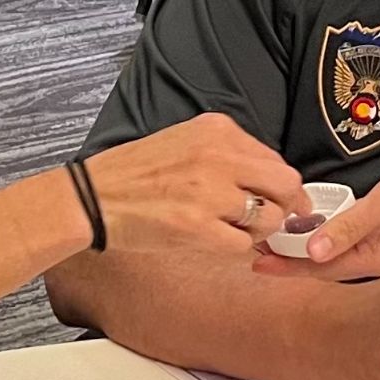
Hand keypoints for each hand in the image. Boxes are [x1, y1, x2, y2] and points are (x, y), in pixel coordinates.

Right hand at [86, 114, 310, 250]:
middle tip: (276, 220)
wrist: (93, 196)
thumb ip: (225, 152)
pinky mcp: (198, 227)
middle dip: (286, 206)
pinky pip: (243, 245)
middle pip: (285, 184)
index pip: (274, 158)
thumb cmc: (134, 172)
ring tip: (234, 230)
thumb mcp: (183, 140)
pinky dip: (237, 249)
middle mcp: (218, 156)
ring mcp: (209, 192)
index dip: (282, 185)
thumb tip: (265, 177)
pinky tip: (217, 242)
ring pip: (269, 218)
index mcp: (216, 130)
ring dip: (259, 231)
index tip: (281, 200)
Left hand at [252, 131, 379, 281]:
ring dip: (311, 247)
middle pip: (333, 263)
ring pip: (344, 250)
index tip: (256, 262)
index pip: (329, 268)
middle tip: (255, 250)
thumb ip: (352, 226)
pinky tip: (316, 227)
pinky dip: (334, 232)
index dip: (290, 266)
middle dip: (295, 259)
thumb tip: (313, 253)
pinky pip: (358, 236)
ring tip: (275, 241)